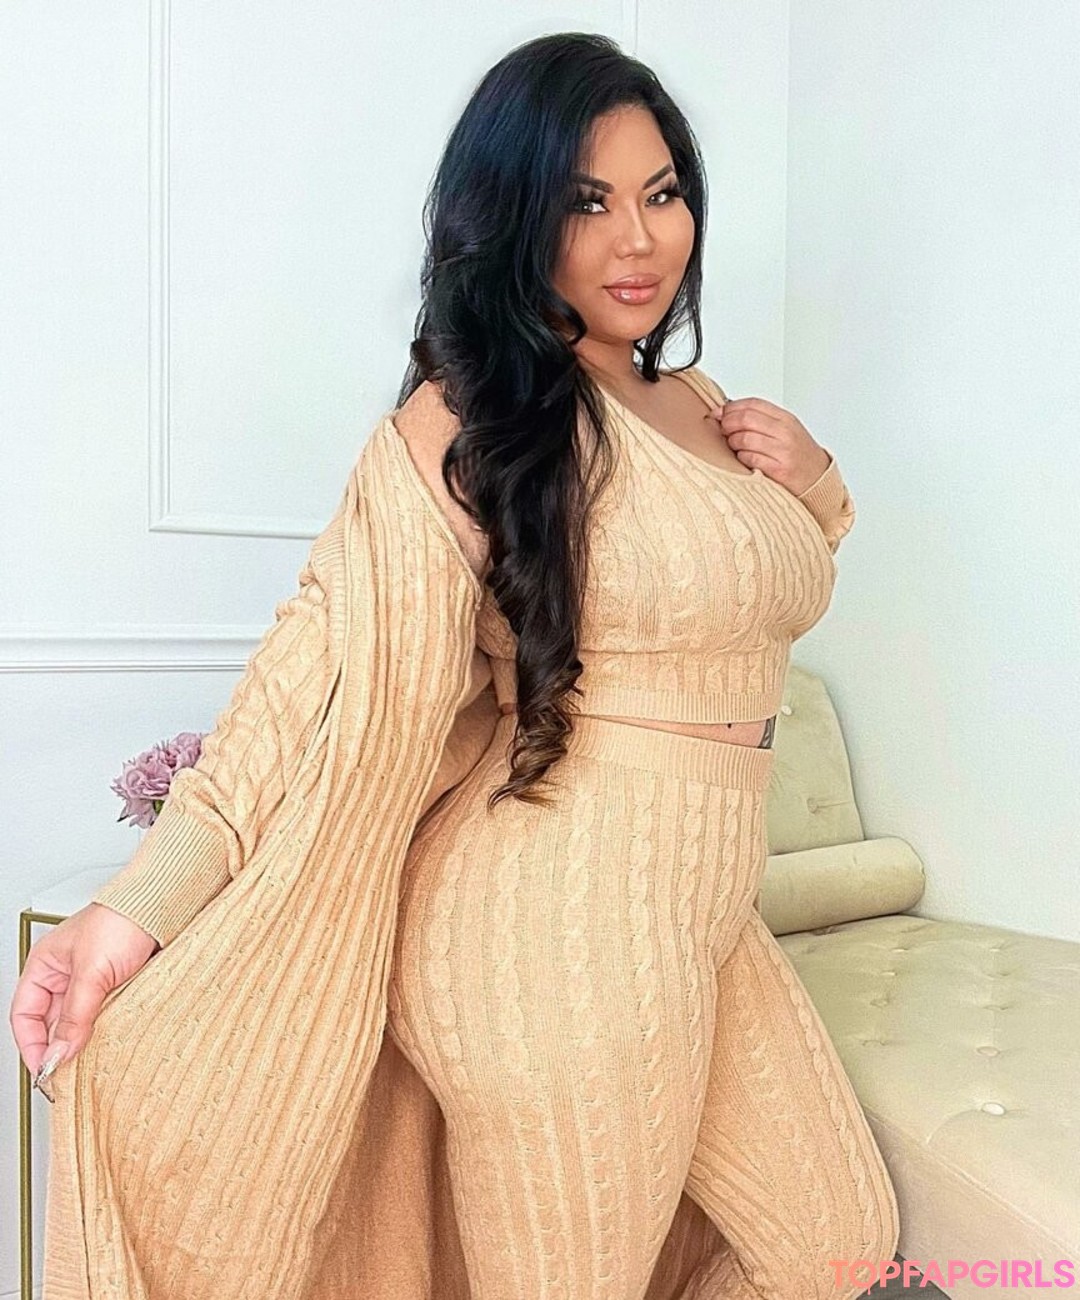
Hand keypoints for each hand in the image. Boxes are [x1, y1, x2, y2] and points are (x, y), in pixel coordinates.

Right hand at [9, 902, 159, 1091]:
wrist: (166, 905)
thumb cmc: (123, 918)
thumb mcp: (92, 972)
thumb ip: (75, 1015)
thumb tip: (58, 1054)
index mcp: (46, 965)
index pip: (24, 1014)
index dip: (30, 1044)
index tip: (44, 1069)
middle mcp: (67, 975)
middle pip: (53, 1023)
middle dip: (60, 1047)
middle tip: (69, 1073)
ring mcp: (94, 982)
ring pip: (81, 1024)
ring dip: (86, 1041)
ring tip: (92, 1060)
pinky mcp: (120, 987)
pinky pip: (107, 1017)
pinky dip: (108, 1031)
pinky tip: (113, 1042)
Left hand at [705, 396, 830, 494]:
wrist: (818, 479)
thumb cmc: (798, 455)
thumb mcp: (785, 430)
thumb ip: (761, 420)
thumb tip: (727, 412)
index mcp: (786, 419)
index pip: (753, 404)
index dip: (731, 407)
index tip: (719, 413)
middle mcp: (785, 432)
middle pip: (745, 419)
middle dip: (727, 424)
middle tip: (723, 431)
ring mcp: (783, 450)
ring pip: (744, 438)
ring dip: (732, 443)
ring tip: (734, 447)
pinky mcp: (779, 469)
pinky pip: (749, 458)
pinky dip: (741, 458)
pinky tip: (743, 459)